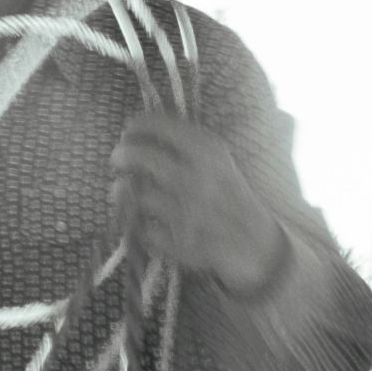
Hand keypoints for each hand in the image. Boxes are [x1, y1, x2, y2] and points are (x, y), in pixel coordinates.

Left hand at [111, 117, 287, 294]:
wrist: (254, 242)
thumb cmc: (228, 195)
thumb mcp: (218, 160)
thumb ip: (184, 142)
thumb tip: (138, 127)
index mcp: (209, 153)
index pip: (161, 126)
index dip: (138, 126)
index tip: (128, 130)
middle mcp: (198, 180)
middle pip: (141, 157)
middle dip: (123, 154)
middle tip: (117, 157)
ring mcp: (188, 214)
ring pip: (138, 196)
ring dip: (125, 192)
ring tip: (125, 188)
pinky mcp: (179, 245)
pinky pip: (141, 230)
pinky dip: (137, 225)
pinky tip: (142, 219)